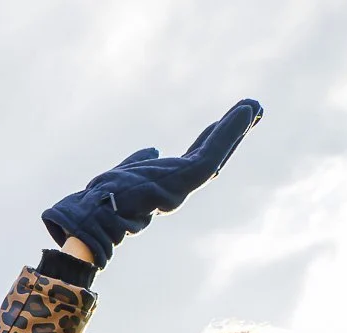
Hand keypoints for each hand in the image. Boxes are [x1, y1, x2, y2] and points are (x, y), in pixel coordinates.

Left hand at [41, 99, 263, 264]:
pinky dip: (229, 132)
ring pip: (216, 154)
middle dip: (231, 132)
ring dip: (236, 129)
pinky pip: (212, 154)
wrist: (91, 214)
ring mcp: (183, 186)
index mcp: (162, 185)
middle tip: (253, 108)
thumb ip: (138, 160)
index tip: (222, 122)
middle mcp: (176, 187)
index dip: (211, 140)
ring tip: (254, 105)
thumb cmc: (99, 200)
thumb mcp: (123, 172)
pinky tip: (244, 111)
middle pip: (210, 155)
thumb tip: (153, 150)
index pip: (193, 159)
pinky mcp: (185, 181)